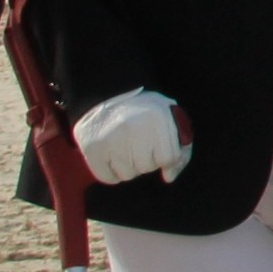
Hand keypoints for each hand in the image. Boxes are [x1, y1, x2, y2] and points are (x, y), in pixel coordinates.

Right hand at [70, 88, 190, 184]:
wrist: (108, 93)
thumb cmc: (145, 111)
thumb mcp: (169, 119)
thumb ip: (180, 149)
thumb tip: (169, 177)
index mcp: (157, 117)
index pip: (169, 158)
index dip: (165, 155)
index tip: (157, 143)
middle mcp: (133, 126)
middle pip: (147, 167)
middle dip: (146, 159)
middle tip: (137, 141)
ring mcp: (110, 137)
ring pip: (127, 174)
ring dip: (128, 166)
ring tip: (124, 146)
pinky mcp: (92, 148)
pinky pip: (107, 178)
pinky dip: (110, 173)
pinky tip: (111, 155)